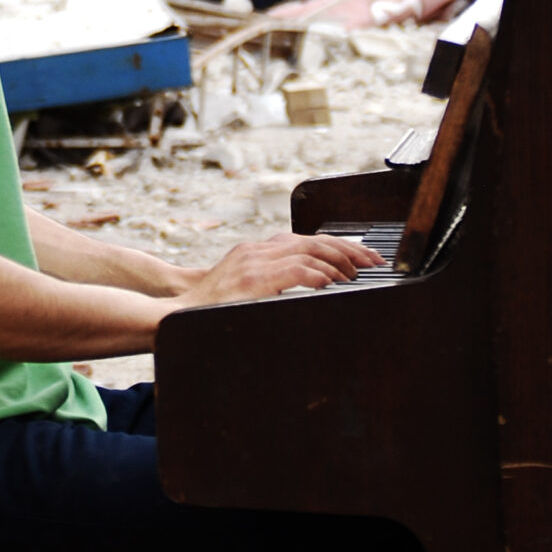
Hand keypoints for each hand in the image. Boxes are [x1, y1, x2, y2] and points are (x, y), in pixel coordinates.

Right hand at [172, 231, 384, 310]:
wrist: (178, 312)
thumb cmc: (210, 306)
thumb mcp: (244, 287)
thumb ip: (272, 280)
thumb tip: (309, 286)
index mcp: (257, 251)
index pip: (307, 239)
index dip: (338, 247)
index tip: (362, 258)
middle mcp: (257, 251)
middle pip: (314, 240)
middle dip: (349, 250)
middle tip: (373, 262)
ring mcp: (254, 263)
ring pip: (308, 251)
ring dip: (339, 263)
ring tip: (357, 274)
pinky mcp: (253, 280)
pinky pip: (294, 271)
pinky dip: (317, 275)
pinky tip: (331, 282)